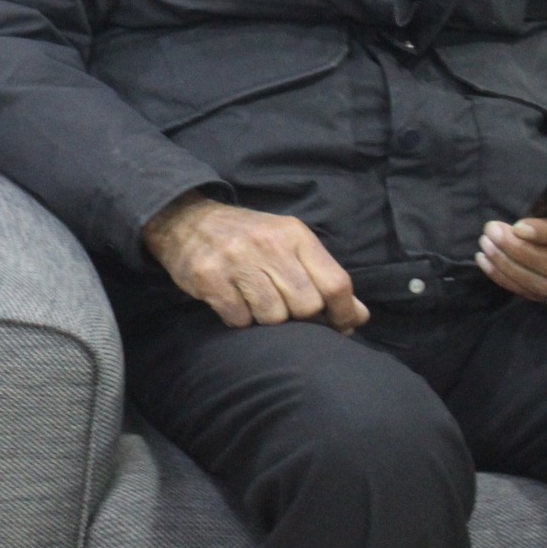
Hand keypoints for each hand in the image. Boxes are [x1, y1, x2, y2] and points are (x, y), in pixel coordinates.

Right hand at [143, 193, 368, 332]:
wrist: (186, 220)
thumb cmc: (248, 238)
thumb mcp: (288, 245)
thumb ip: (324, 277)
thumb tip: (360, 316)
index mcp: (295, 235)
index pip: (335, 283)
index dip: (344, 313)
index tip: (342, 327)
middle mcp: (268, 244)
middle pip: (306, 306)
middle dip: (299, 317)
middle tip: (285, 308)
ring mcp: (237, 260)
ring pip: (273, 317)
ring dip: (267, 319)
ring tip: (255, 302)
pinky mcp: (210, 277)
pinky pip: (240, 319)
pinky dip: (240, 319)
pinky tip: (234, 302)